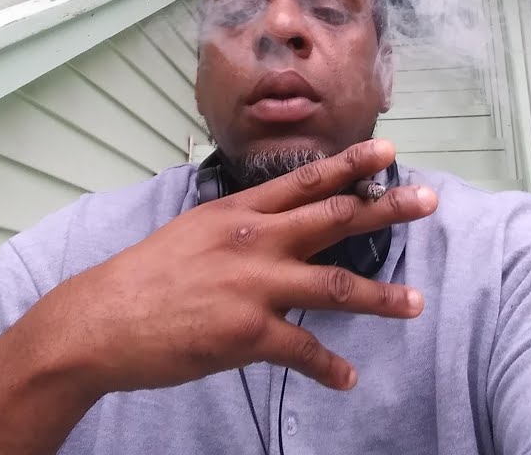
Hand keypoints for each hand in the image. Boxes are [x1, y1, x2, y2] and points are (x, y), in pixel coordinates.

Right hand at [28, 138, 436, 395]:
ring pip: (335, 285)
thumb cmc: (143, 277)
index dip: (351, 165)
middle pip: (334, 217)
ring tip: (415, 303)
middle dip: (386, 207)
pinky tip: (347, 378)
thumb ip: (237, 227)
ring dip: (381, 297)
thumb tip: (270, 224)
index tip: (389, 151)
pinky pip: (304, 350)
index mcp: (239, 213)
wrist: (102, 320)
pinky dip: (330, 367)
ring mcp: (254, 286)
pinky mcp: (248, 333)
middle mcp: (254, 240)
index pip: (306, 181)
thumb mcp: (192, 232)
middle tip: (428, 200)